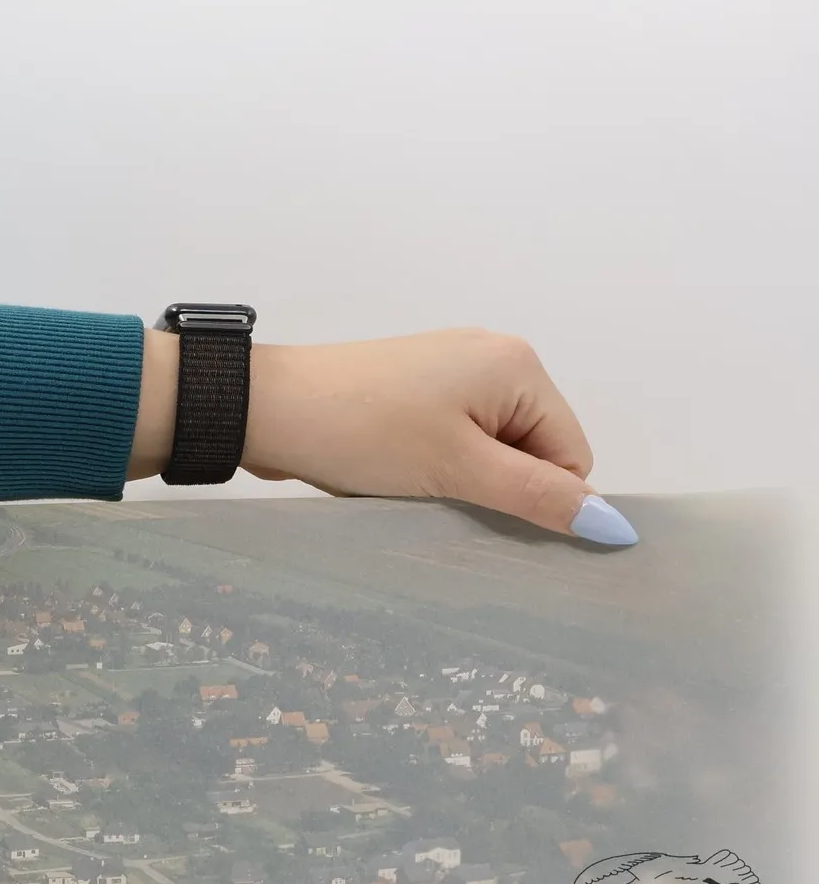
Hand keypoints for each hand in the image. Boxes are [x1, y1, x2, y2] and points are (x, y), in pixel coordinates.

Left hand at [132, 328, 635, 543]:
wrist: (267, 409)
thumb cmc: (365, 433)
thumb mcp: (460, 470)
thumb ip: (539, 498)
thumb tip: (617, 527)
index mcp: (517, 365)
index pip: (571, 454)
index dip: (538, 497)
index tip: (483, 511)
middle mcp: (492, 357)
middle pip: (533, 451)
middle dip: (497, 487)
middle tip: (443, 498)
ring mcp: (448, 372)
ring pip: (489, 452)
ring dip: (462, 482)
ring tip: (414, 484)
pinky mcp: (412, 391)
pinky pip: (451, 442)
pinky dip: (434, 467)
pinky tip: (396, 474)